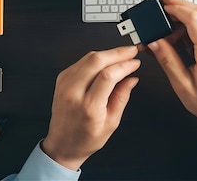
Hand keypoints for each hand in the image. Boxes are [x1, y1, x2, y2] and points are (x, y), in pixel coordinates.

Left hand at [41, 46, 140, 170]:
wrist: (62, 144)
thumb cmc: (85, 138)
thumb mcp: (111, 123)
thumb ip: (121, 98)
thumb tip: (131, 79)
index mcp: (88, 107)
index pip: (107, 76)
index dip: (124, 65)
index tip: (135, 62)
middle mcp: (73, 93)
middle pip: (96, 60)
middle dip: (117, 53)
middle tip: (131, 51)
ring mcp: (65, 84)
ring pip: (88, 57)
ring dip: (108, 53)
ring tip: (122, 55)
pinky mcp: (61, 79)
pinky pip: (81, 62)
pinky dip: (96, 58)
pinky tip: (106, 61)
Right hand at [147, 0, 196, 142]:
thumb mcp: (181, 83)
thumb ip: (166, 59)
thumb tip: (154, 41)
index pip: (195, 19)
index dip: (178, 8)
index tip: (163, 4)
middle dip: (179, 5)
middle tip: (162, 1)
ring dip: (183, 18)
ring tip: (166, 31)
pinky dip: (190, 27)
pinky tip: (177, 36)